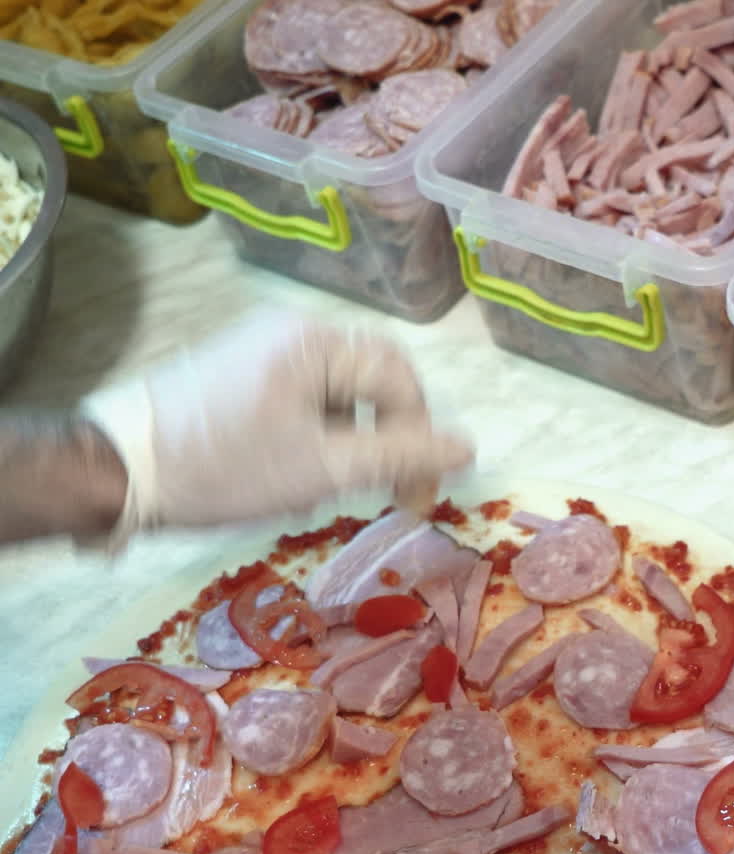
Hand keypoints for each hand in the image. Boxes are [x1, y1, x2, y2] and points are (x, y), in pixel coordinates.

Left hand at [83, 309, 473, 541]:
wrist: (119, 471)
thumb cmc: (224, 468)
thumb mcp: (324, 468)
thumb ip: (402, 455)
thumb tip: (470, 448)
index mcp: (315, 342)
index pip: (401, 380)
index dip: (421, 439)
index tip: (415, 497)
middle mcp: (291, 331)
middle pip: (372, 382)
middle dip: (387, 441)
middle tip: (386, 494)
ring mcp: (260, 349)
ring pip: (339, 396)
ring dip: (351, 445)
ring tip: (331, 490)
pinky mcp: (238, 372)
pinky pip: (303, 399)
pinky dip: (317, 438)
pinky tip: (296, 475)